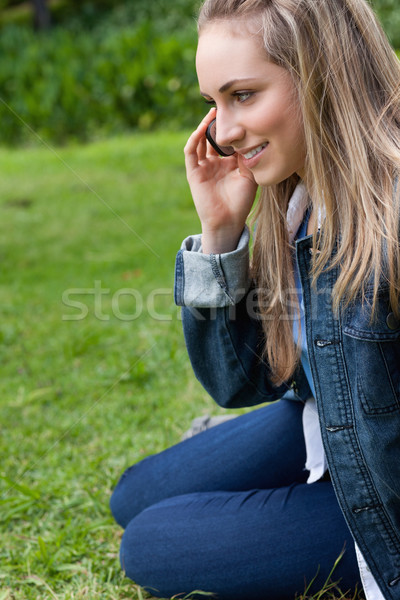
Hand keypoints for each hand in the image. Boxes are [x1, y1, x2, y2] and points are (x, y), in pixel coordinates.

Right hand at [184, 108, 257, 253]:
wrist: (228, 221)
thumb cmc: (241, 202)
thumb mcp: (249, 175)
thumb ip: (248, 156)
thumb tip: (249, 135)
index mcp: (228, 164)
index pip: (227, 141)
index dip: (231, 128)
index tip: (239, 115)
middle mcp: (214, 164)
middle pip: (212, 138)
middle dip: (216, 124)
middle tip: (223, 108)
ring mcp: (203, 168)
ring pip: (200, 142)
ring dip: (204, 128)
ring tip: (211, 114)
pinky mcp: (193, 173)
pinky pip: (191, 153)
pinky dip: (194, 140)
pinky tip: (201, 130)